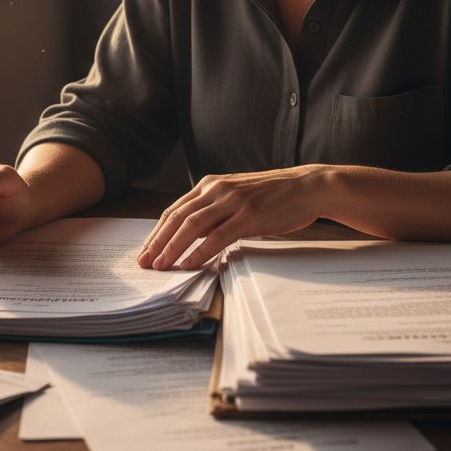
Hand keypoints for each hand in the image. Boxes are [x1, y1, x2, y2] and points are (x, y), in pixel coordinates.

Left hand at [137, 166, 326, 270]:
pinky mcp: (248, 214)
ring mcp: (232, 201)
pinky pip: (218, 235)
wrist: (306, 187)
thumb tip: (189, 236)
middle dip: (157, 242)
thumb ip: (213, 212)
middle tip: (144, 263)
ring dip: (173, 248)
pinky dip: (201, 251)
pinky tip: (190, 264)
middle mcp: (216, 189)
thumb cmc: (272, 196)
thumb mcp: (235, 198)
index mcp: (210, 184)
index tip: (145, 251)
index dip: (157, 233)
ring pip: (192, 225)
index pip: (174, 210)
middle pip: (177, 217)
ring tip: (160, 266)